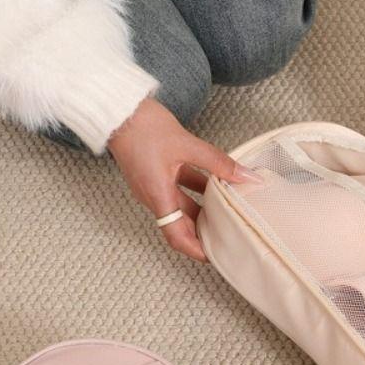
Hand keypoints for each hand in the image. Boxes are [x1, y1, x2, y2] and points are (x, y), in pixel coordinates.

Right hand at [108, 97, 260, 261]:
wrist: (118, 108)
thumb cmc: (143, 127)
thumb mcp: (188, 145)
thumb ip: (219, 163)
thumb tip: (247, 177)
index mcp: (157, 195)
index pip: (176, 235)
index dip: (196, 249)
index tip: (216, 256)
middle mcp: (154, 195)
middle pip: (181, 224)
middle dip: (204, 233)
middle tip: (229, 237)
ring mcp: (154, 184)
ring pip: (182, 206)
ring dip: (204, 211)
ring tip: (229, 213)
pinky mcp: (156, 173)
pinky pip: (179, 189)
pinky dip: (198, 191)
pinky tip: (219, 186)